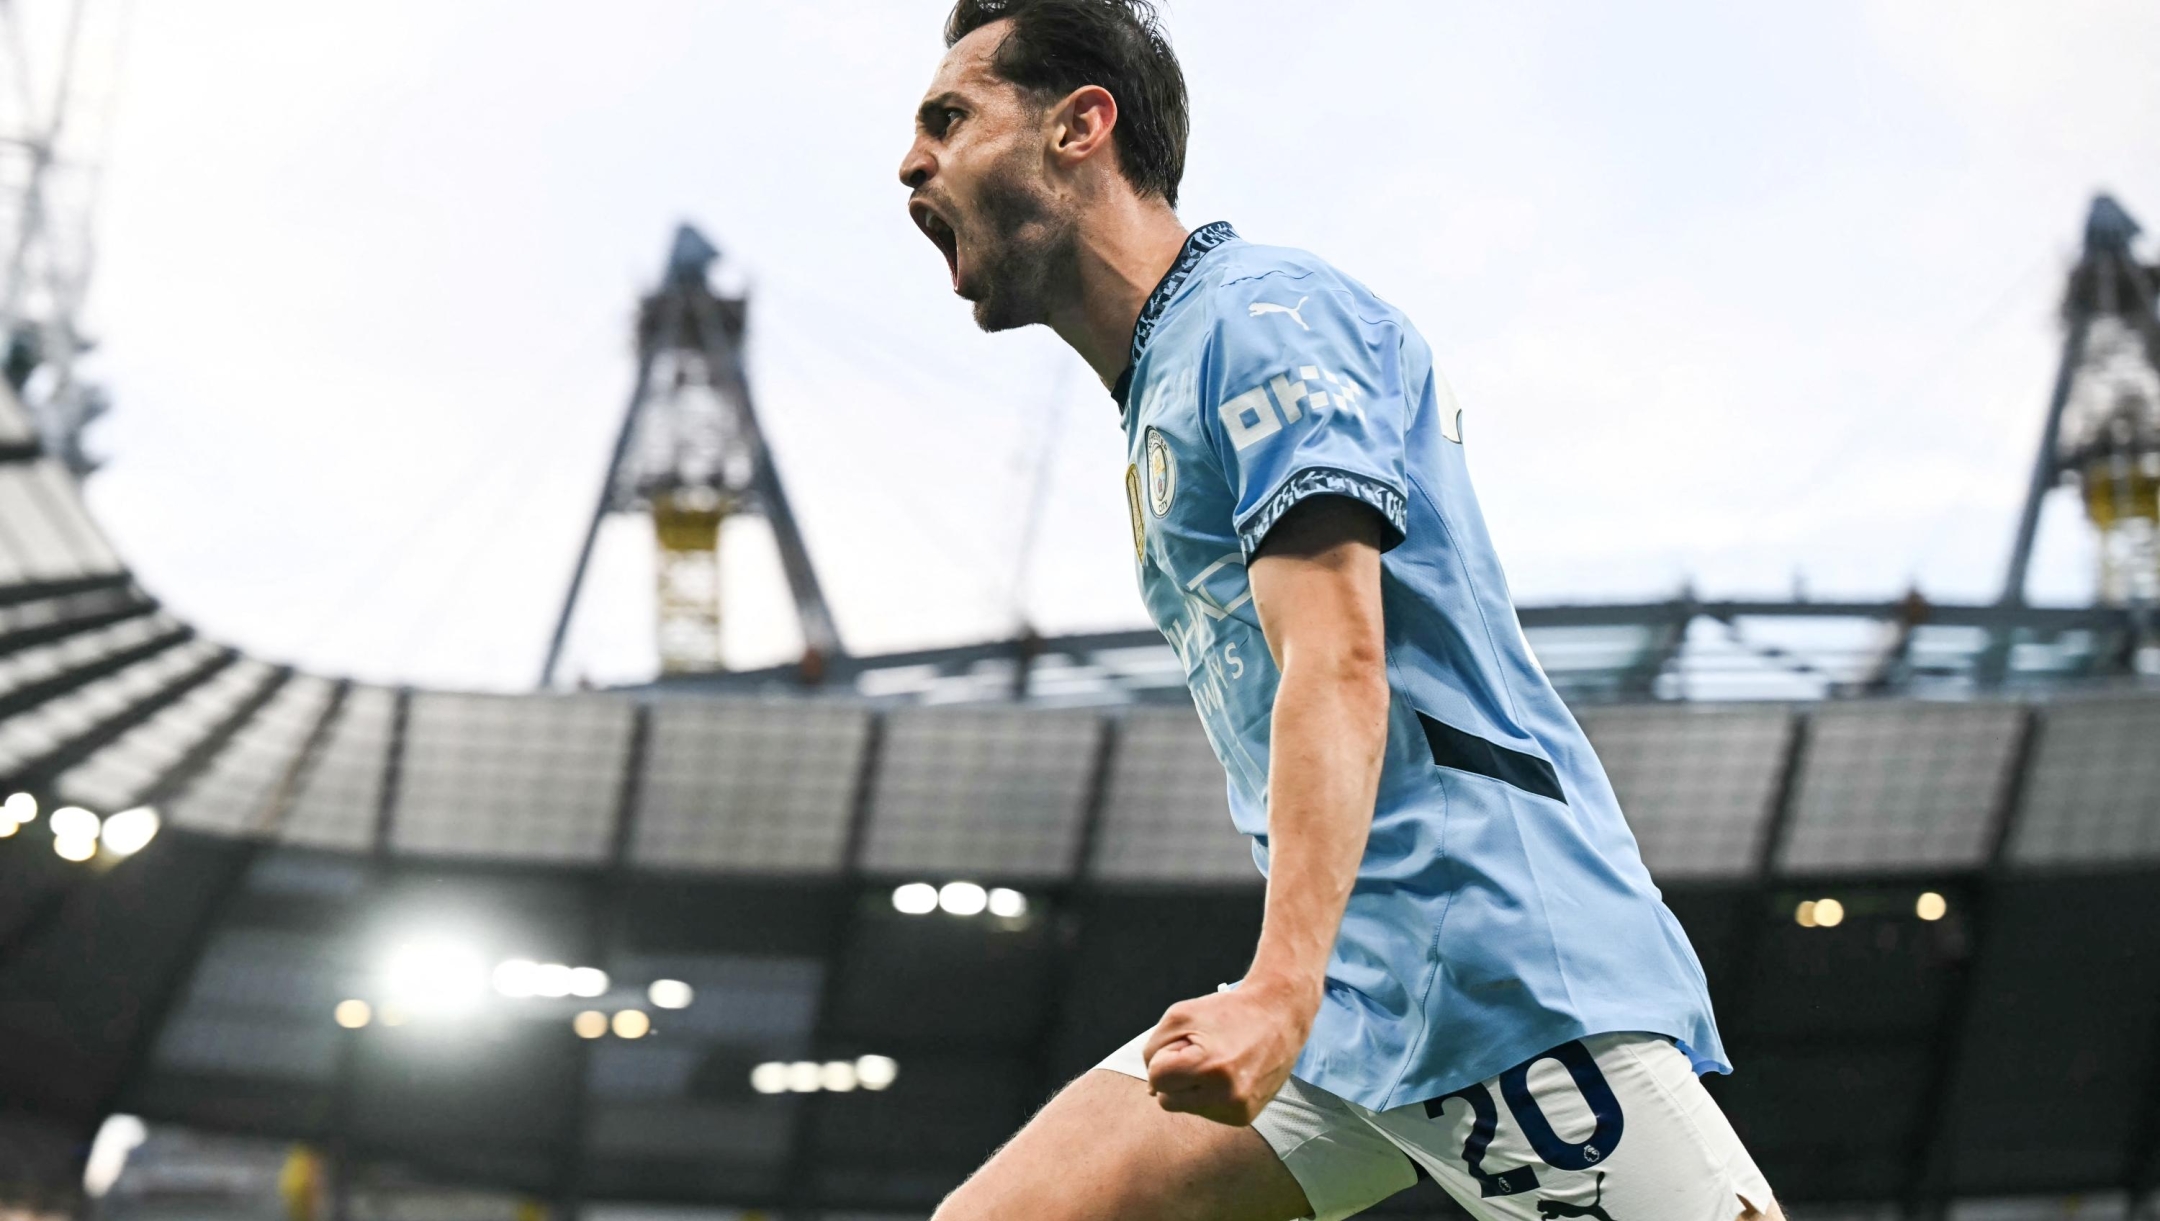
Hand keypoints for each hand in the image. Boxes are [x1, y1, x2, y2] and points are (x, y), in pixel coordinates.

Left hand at [1140, 977, 1315, 1125]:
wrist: (1278, 1016)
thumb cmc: (1225, 1012)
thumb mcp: (1179, 1016)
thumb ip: (1153, 1051)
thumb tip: (1152, 1090)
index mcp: (1209, 1067)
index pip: (1157, 1078)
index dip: (1166, 1057)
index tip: (1188, 1043)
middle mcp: (1227, 1095)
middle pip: (1167, 1099)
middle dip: (1176, 1076)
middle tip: (1202, 1053)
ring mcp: (1238, 1109)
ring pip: (1185, 1108)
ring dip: (1192, 1087)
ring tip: (1218, 1063)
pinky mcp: (1245, 1117)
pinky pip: (1206, 1112)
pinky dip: (1208, 1095)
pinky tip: (1227, 1076)